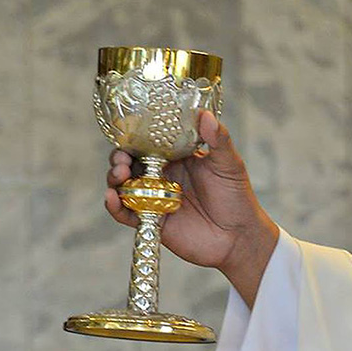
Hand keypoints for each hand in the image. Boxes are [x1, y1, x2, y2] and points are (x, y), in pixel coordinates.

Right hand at [106, 110, 279, 306]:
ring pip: (124, 186)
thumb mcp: (229, 164)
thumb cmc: (236, 197)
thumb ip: (218, 140)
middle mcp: (161, 176)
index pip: (148, 143)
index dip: (134, 138)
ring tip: (119, 176)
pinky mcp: (151, 221)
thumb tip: (205, 115)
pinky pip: (126, 214)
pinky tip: (112, 199)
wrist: (239, 236)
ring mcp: (154, 199)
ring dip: (114, 179)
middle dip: (119, 159)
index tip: (128, 134)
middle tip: (122, 160)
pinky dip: (115, 207)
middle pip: (129, 163)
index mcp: (176, 158)